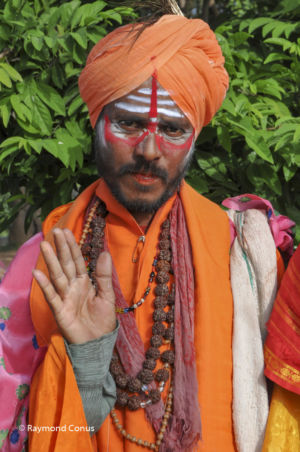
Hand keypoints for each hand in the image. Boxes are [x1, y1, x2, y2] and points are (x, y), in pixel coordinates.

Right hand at [33, 228, 115, 343]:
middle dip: (61, 248)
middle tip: (55, 231)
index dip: (72, 246)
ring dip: (51, 261)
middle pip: (66, 264)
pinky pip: (52, 296)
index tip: (67, 231)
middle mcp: (73, 287)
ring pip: (57, 276)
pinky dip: (45, 285)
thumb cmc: (102, 320)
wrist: (98, 343)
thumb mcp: (107, 295)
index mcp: (84, 282)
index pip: (77, 260)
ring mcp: (65, 297)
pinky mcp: (60, 310)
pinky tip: (37, 273)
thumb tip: (105, 253)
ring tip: (44, 246)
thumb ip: (104, 276)